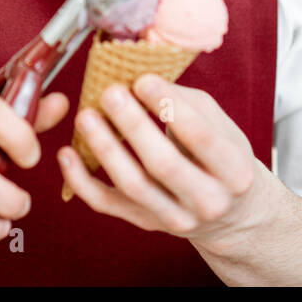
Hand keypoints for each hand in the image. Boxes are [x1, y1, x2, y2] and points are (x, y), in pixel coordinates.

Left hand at [58, 74, 264, 244]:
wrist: (230, 215)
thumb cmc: (222, 158)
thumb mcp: (222, 127)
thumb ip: (185, 103)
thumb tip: (141, 78)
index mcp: (235, 171)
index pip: (200, 136)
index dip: (168, 106)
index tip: (143, 80)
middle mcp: (208, 201)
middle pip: (163, 164)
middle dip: (133, 125)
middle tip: (110, 93)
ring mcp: (176, 218)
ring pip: (133, 185)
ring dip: (105, 148)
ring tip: (87, 116)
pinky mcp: (146, 223)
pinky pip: (107, 204)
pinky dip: (82, 181)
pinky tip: (67, 153)